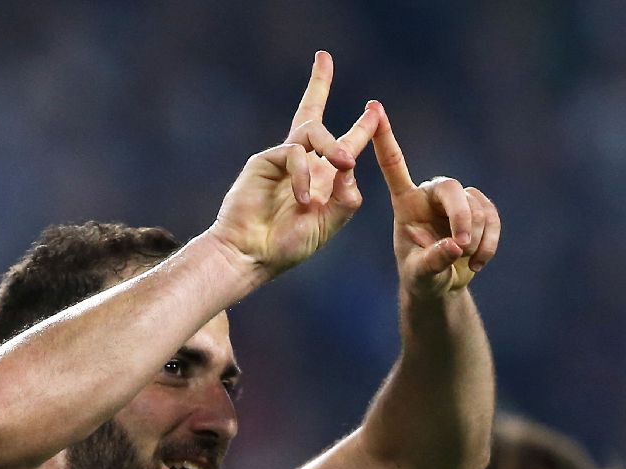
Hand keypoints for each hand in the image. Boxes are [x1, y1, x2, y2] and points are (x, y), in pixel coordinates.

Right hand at [210, 51, 379, 280]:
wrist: (251, 254)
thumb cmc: (288, 245)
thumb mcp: (328, 224)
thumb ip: (346, 198)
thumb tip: (350, 164)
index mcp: (323, 179)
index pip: (345, 144)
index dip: (361, 127)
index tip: (374, 108)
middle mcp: (303, 163)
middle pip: (311, 114)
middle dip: (318, 83)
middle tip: (323, 57)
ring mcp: (282, 160)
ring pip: (312, 130)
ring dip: (334, 145)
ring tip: (344, 163)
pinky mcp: (264, 160)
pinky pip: (294, 155)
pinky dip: (302, 176)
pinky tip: (301, 200)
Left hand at [370, 102, 500, 297]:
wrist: (442, 286)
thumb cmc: (421, 277)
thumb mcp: (420, 275)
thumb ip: (433, 261)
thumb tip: (455, 246)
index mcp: (405, 202)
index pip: (393, 164)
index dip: (384, 136)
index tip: (373, 105)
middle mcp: (430, 194)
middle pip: (451, 188)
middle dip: (461, 217)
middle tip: (461, 245)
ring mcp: (456, 200)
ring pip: (476, 206)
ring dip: (476, 237)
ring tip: (465, 260)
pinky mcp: (479, 208)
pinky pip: (492, 216)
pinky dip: (490, 242)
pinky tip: (477, 262)